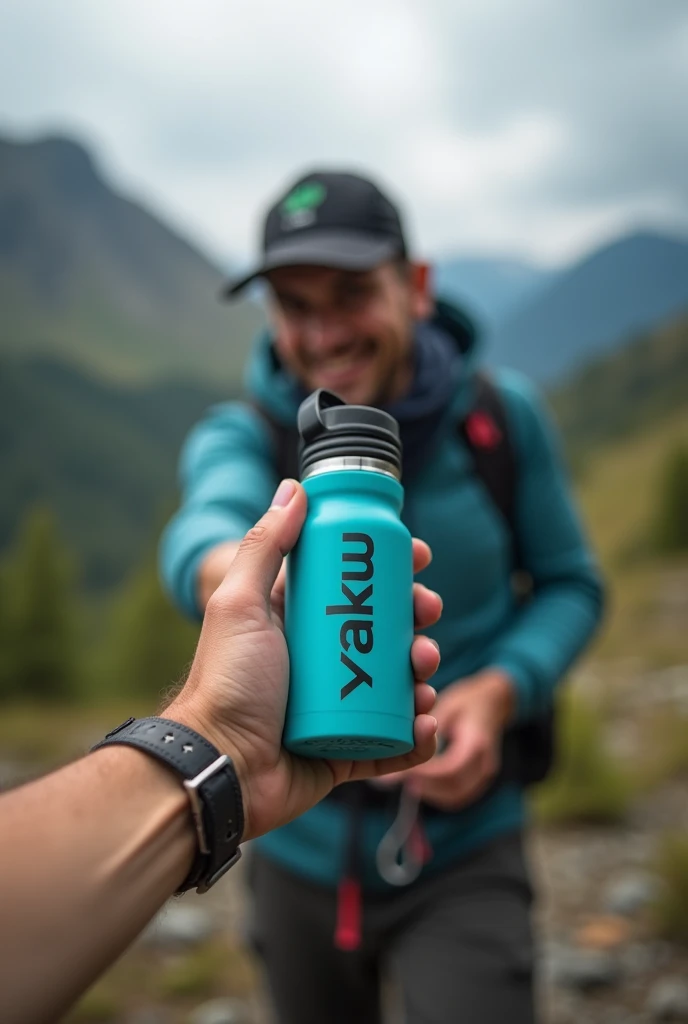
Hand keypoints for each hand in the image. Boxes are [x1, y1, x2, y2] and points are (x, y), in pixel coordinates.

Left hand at [167, 479, 441, 839]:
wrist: (219, 766)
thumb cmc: (225, 682)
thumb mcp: (240, 603)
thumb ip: (264, 545)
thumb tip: (295, 489)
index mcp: (298, 623)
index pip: (355, 587)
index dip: (391, 571)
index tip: (419, 557)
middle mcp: (320, 663)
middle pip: (385, 632)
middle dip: (416, 620)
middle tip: (427, 615)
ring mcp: (337, 709)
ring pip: (398, 684)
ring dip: (424, 672)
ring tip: (425, 671)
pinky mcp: (346, 754)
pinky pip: (394, 743)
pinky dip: (418, 735)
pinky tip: (426, 723)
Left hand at [376, 670, 515, 810]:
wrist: (495, 702)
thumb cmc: (467, 701)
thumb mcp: (445, 707)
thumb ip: (424, 730)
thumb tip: (398, 745)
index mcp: (475, 742)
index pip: (451, 769)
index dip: (426, 774)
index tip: (405, 770)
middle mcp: (484, 762)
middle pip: (453, 787)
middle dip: (425, 787)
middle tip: (402, 778)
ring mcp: (486, 772)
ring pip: (457, 796)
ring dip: (432, 793)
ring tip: (409, 782)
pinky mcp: (482, 777)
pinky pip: (461, 794)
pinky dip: (441, 794)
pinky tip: (424, 784)